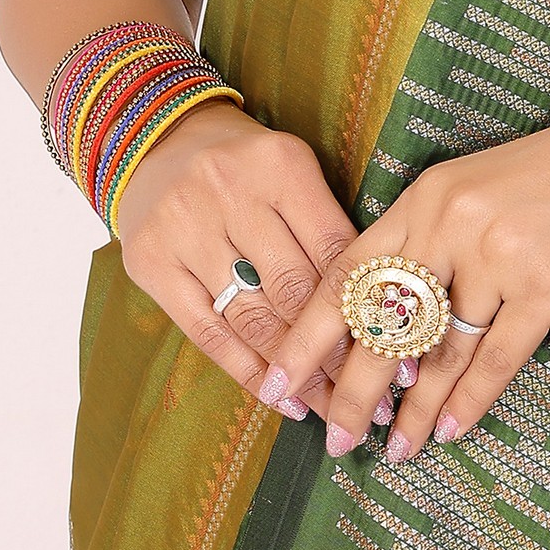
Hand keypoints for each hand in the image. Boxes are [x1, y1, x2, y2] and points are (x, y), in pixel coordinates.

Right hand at [113, 106, 360, 411]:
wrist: (157, 143)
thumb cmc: (246, 168)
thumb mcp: (293, 174)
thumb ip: (327, 229)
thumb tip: (378, 311)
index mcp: (281, 165)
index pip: (336, 250)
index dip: (367, 307)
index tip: (398, 351)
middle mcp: (229, 194)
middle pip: (296, 290)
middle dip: (338, 352)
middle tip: (372, 397)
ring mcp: (184, 229)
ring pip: (254, 319)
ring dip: (298, 373)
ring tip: (332, 406)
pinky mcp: (151, 263)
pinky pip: (207, 333)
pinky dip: (248, 372)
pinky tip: (280, 398)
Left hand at [254, 81, 549, 462]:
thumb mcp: (492, 187)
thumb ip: (445, 242)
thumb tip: (407, 326)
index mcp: (429, 195)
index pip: (347, 274)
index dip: (308, 334)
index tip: (278, 379)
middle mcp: (452, 222)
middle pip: (382, 323)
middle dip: (352, 390)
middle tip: (333, 438)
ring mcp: (500, 254)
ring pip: (438, 353)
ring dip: (413, 411)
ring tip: (393, 451)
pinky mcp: (548, 286)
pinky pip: (494, 359)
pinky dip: (468, 403)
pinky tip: (448, 432)